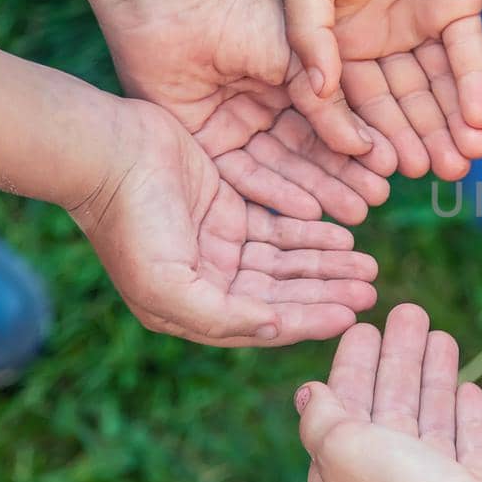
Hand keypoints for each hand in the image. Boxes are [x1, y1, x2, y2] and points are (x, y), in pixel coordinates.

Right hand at [71, 98, 379, 345]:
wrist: (109, 152)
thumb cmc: (130, 222)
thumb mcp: (168, 283)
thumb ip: (221, 316)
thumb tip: (275, 329)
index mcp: (189, 309)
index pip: (264, 323)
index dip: (309, 321)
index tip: (352, 318)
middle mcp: (208, 282)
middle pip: (283, 293)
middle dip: (327, 293)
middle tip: (372, 290)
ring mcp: (220, 244)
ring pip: (287, 260)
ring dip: (327, 264)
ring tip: (368, 265)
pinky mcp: (230, 207)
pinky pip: (281, 227)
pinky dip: (313, 232)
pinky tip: (345, 236)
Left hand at [96, 0, 396, 221]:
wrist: (174, 3)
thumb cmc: (238, 12)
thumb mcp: (296, 61)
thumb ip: (327, 105)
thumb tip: (367, 147)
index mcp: (288, 80)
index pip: (329, 122)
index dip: (359, 146)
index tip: (391, 170)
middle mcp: (263, 108)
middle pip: (308, 152)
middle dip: (343, 178)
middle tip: (375, 203)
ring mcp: (233, 128)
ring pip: (281, 169)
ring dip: (316, 193)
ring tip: (352, 213)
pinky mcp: (203, 144)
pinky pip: (243, 177)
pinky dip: (275, 193)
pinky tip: (308, 209)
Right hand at [283, 0, 481, 180]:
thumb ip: (307, 30)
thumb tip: (317, 89)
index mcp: (339, 39)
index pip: (351, 100)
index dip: (365, 133)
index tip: (383, 166)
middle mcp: (380, 42)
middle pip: (399, 103)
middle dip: (418, 139)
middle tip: (436, 173)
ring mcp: (421, 30)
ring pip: (436, 89)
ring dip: (450, 124)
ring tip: (466, 159)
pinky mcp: (461, 14)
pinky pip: (468, 59)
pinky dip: (476, 88)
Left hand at [295, 304, 481, 481]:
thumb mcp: (342, 448)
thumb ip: (324, 416)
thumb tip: (307, 390)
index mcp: (341, 478)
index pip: (344, 404)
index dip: (354, 362)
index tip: (366, 323)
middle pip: (390, 404)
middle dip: (398, 357)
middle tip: (411, 311)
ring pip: (430, 416)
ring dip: (434, 374)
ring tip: (443, 334)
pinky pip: (469, 439)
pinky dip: (467, 411)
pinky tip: (473, 386)